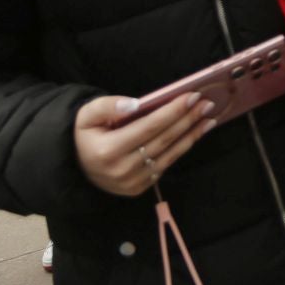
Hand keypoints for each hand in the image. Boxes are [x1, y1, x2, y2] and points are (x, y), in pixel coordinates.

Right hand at [73, 92, 215, 196]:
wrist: (75, 167)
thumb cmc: (84, 135)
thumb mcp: (86, 115)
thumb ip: (108, 106)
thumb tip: (135, 104)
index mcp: (108, 150)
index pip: (149, 127)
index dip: (173, 111)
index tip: (193, 95)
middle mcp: (122, 169)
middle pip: (163, 140)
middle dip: (188, 120)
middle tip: (207, 104)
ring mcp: (132, 182)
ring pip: (169, 155)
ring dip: (192, 135)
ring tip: (209, 119)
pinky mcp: (139, 188)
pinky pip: (165, 165)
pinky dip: (182, 148)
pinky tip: (194, 134)